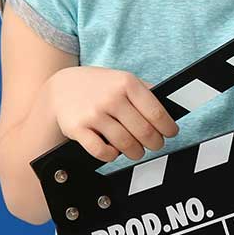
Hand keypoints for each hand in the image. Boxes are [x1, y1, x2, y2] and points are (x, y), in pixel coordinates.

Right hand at [49, 67, 177, 162]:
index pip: (156, 113)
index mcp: (127, 84)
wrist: (61, 86)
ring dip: (136, 152)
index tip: (171, 133)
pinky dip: (112, 156)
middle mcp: (111, 98)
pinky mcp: (78, 129)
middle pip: (144, 132)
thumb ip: (146, 90)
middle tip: (155, 144)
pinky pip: (102, 152)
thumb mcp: (123, 79)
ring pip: (126, 145)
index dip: (168, 128)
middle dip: (154, 143)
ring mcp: (94, 114)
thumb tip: (171, 107)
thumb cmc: (99, 85)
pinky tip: (114, 151)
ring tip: (137, 151)